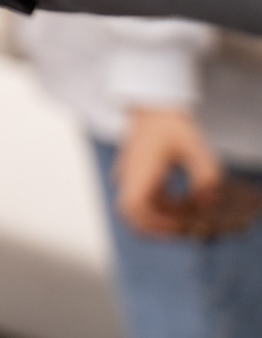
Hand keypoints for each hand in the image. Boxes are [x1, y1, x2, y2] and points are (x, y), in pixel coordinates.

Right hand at [116, 106, 223, 237]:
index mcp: (139, 171)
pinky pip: (145, 199)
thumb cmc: (172, 124)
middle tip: (184, 231)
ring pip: (140, 209)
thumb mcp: (196, 148)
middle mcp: (130, 177)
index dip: (153, 224)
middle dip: (157, 228)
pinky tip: (183, 202)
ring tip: (189, 216)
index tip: (177, 227)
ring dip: (162, 218)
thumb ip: (207, 177)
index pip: (133, 208)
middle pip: (133, 215)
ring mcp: (131, 177)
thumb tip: (207, 204)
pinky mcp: (136, 176)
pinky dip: (162, 208)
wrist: (153, 107)